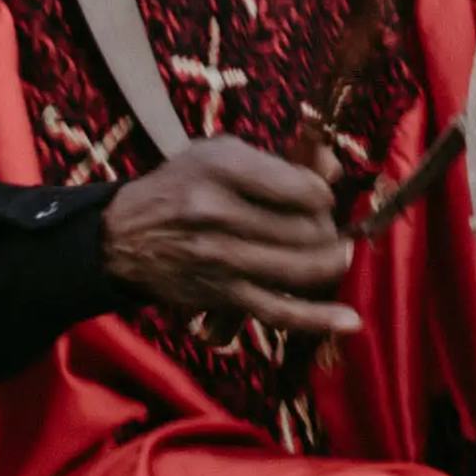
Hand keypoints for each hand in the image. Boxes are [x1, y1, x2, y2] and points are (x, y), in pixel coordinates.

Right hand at [99, 138, 362, 337]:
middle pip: (308, 229)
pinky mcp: (223, 296)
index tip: (317, 196)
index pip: (303, 188)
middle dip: (328, 228)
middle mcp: (220, 213)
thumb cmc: (182, 185)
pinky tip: (349, 321)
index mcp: (223, 168)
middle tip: (324, 226)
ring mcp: (222, 260)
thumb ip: (279, 161)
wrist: (126, 236)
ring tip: (338, 255)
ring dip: (332, 263)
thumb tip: (335, 171)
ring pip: (301, 269)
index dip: (323, 193)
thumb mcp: (220, 153)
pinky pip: (278, 312)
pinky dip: (317, 319)